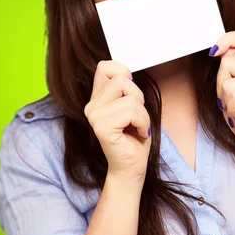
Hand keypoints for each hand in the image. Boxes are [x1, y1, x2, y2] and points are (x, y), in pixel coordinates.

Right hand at [84, 61, 151, 181]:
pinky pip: (131, 112)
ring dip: (143, 114)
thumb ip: (125, 88)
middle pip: (121, 79)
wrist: (131, 167)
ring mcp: (94, 116)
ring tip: (138, 127)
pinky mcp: (101, 126)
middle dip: (138, 97)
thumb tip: (127, 73)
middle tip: (137, 117)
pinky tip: (138, 133)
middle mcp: (92, 105)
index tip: (131, 93)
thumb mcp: (132, 106)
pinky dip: (143, 123)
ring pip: (130, 97)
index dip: (122, 72)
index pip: (105, 67)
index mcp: (97, 98)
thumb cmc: (134, 138)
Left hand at [210, 29, 234, 157]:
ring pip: (227, 80)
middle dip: (220, 83)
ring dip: (225, 99)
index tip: (214, 52)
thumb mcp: (228, 87)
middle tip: (231, 100)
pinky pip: (234, 94)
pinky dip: (231, 108)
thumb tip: (222, 50)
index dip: (226, 39)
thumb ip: (228, 68)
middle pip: (227, 62)